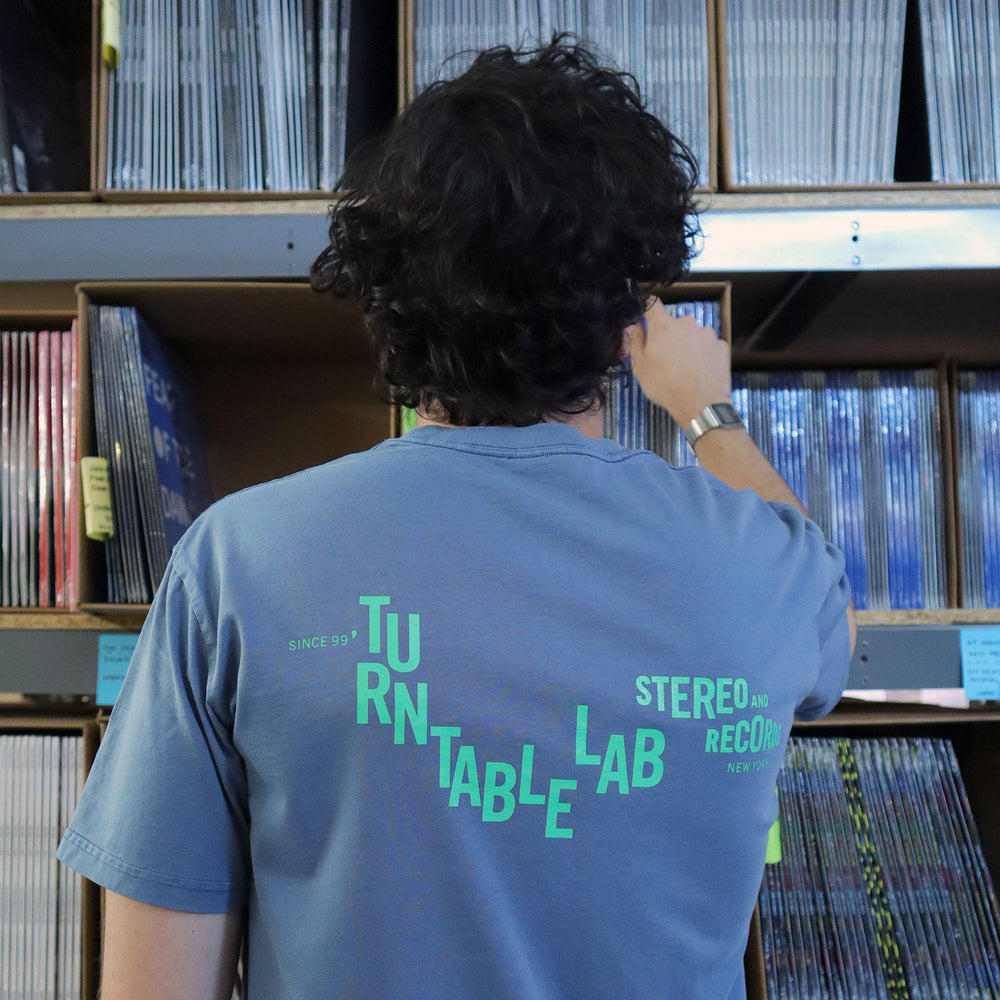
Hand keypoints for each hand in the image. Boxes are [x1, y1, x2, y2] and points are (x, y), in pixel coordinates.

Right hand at [625, 297, 732, 428]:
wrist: (700, 403)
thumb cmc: (665, 385)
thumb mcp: (640, 367)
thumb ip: (635, 342)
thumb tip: (635, 326)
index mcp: (663, 326)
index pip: (653, 304)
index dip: (648, 309)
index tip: (646, 318)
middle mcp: (686, 323)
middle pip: (675, 324)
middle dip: (670, 336)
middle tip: (666, 358)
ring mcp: (706, 333)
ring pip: (693, 335)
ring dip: (688, 345)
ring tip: (685, 368)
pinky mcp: (721, 346)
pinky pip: (708, 346)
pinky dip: (704, 354)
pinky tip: (700, 371)